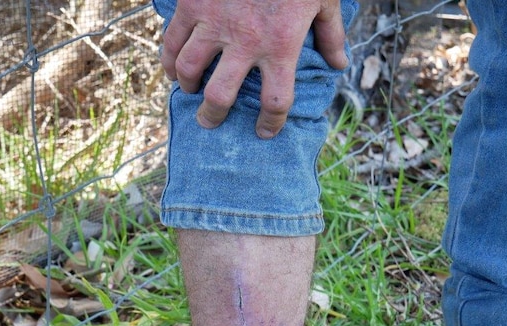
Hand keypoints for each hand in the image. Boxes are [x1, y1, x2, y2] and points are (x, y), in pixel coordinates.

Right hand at [160, 0, 347, 138]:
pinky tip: (170, 67)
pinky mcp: (193, 4)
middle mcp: (245, 42)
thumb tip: (339, 64)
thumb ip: (331, 34)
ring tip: (190, 91)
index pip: (275, 101)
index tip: (263, 131)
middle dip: (213, 116)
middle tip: (210, 121)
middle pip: (220, 97)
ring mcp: (214, 23)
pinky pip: (171, 40)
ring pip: (188, 70)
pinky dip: (167, 59)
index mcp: (281, 45)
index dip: (269, 123)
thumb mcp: (324, 0)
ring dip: (187, 86)